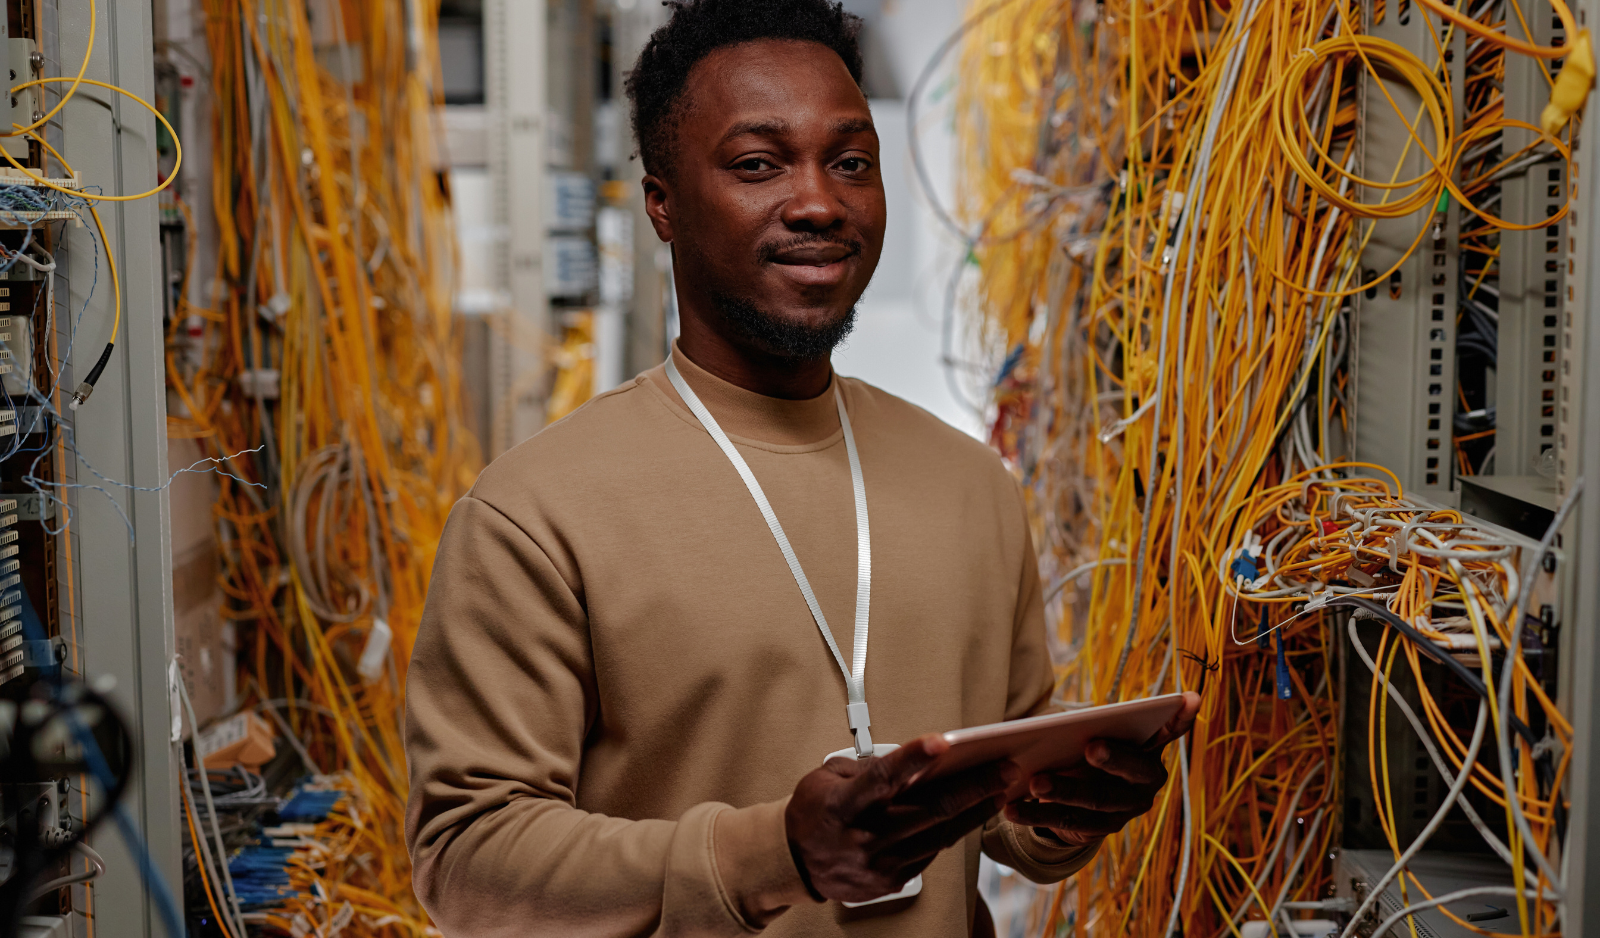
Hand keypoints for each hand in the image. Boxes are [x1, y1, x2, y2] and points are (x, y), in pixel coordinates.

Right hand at [785, 734, 1018, 903]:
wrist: (794, 862)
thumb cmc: (813, 812)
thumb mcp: (828, 777)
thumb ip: (868, 767)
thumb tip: (913, 761)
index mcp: (844, 805)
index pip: (884, 778)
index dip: (915, 758)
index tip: (943, 741)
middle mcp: (865, 837)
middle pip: (931, 810)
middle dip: (974, 786)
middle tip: (1004, 768)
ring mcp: (881, 863)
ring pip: (941, 834)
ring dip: (975, 810)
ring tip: (999, 789)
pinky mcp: (892, 881)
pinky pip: (931, 852)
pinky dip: (952, 831)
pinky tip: (970, 814)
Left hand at [1003, 691, 1200, 847]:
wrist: (1082, 798)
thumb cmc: (1088, 749)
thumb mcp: (1094, 734)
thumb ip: (1095, 726)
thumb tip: (1064, 724)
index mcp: (1150, 748)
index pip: (1170, 730)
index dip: (1180, 718)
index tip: (1189, 697)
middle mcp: (1147, 781)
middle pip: (1131, 770)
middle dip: (1113, 758)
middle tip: (1091, 747)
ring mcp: (1126, 809)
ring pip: (1095, 801)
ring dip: (1063, 791)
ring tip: (1033, 783)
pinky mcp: (1101, 830)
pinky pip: (1068, 823)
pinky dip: (1037, 815)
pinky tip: (1011, 809)